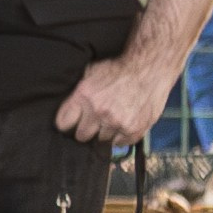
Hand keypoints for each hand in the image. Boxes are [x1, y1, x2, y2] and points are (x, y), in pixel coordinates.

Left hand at [55, 57, 173, 146]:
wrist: (149, 68)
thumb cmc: (120, 68)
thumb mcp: (91, 71)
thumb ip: (79, 91)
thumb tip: (68, 106)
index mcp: (84, 96)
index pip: (63, 123)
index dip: (68, 122)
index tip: (73, 121)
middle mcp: (99, 112)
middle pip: (82, 136)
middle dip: (86, 129)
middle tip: (94, 121)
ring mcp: (117, 123)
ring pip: (102, 139)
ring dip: (106, 131)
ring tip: (113, 118)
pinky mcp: (134, 130)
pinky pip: (121, 143)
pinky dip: (122, 136)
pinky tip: (124, 123)